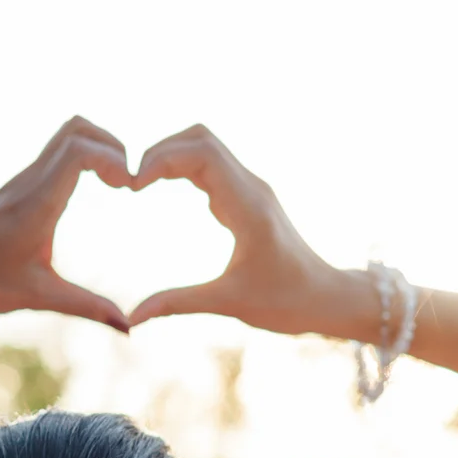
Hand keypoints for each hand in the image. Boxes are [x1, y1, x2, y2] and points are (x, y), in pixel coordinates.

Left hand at [0, 116, 132, 330]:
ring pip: (67, 134)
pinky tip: (98, 186)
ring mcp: (25, 177)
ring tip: (119, 181)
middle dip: (112, 145)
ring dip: (100, 147)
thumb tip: (128, 328)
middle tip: (128, 180)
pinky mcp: (23, 182)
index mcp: (37, 204)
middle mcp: (31, 181)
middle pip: (76, 129)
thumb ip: (86, 307)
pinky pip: (59, 151)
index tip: (129, 187)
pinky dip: (86, 155)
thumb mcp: (37, 297)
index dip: (113, 158)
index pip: (78, 151)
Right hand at [124, 124, 380, 341]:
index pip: (202, 154)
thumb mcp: (228, 304)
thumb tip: (131, 319)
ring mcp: (250, 189)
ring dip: (170, 156)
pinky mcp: (247, 197)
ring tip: (140, 184)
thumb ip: (177, 304)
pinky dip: (182, 167)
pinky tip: (161, 190)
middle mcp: (251, 187)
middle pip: (200, 138)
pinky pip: (211, 165)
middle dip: (160, 151)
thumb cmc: (286, 303)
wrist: (326, 299)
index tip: (133, 187)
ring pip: (205, 146)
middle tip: (131, 183)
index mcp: (248, 206)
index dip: (161, 159)